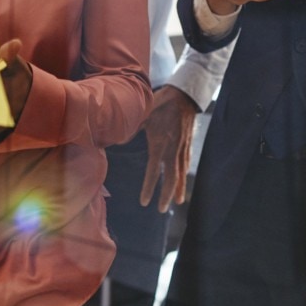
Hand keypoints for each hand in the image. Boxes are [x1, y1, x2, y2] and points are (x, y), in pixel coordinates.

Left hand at [139, 85, 198, 211]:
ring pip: (181, 173)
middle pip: (171, 178)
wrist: (184, 95)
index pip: (154, 171)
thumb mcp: (145, 113)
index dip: (149, 187)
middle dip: (167, 195)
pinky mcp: (187, 145)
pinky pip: (186, 164)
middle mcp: (172, 150)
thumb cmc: (162, 103)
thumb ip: (132, 127)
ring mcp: (182, 148)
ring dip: (178, 189)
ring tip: (178, 202)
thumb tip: (117, 140)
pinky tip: (183, 182)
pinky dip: (184, 176)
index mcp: (160, 144)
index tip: (145, 202)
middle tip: (162, 210)